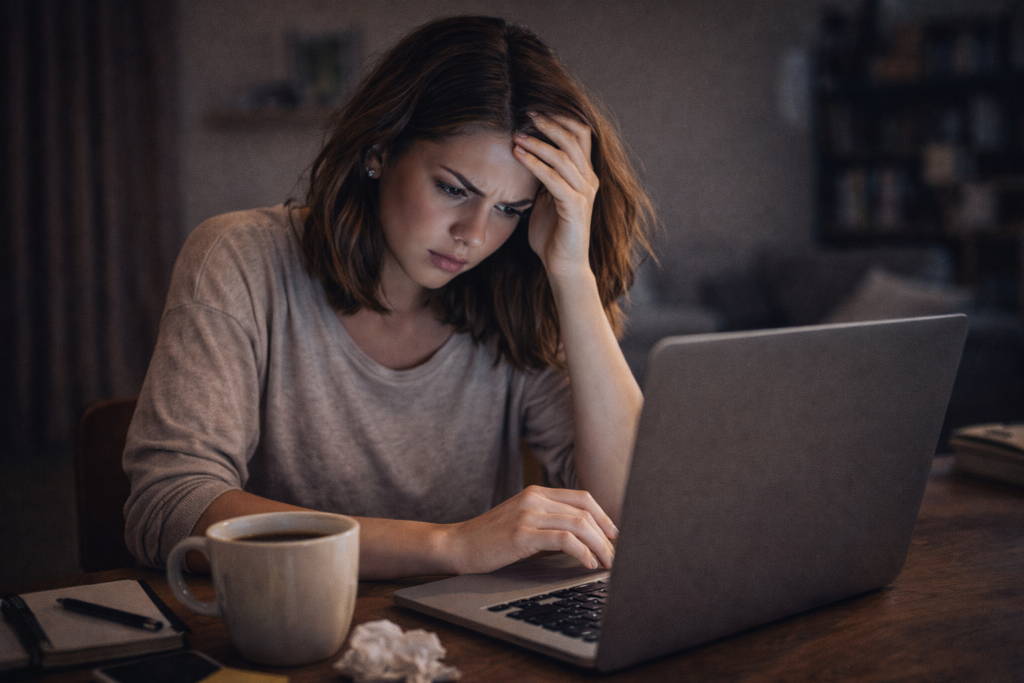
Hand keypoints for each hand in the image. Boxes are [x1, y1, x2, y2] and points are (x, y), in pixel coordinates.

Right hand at [442, 485, 617, 573]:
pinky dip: (582, 552)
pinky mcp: (522, 534)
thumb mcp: (522, 521)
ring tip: (606, 563)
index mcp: (537, 493)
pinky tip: (587, 564)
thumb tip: (583, 537)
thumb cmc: (490, 539)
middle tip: (615, 556)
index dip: (604, 517)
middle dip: (606, 536)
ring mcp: (528, 514)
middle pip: (585, 511)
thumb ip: (548, 520)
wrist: (458, 545)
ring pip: (579, 525)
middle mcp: (535, 498)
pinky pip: (564, 540)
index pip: (583, 499)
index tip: (615, 536)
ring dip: (599, 546)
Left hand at [513, 113, 598, 278]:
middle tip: (526, 112)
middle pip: (574, 138)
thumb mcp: (545, 197)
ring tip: (516, 134)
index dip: (560, 118)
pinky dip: (534, 164)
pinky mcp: (574, 207)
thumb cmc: (551, 233)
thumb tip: (525, 152)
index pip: (580, 134)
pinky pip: (553, 179)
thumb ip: (542, 176)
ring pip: (563, 156)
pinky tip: (518, 155)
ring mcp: (584, 193)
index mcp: (585, 174)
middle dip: (549, 122)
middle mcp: (589, 180)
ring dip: (537, 142)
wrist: (562, 265)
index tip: (535, 110)